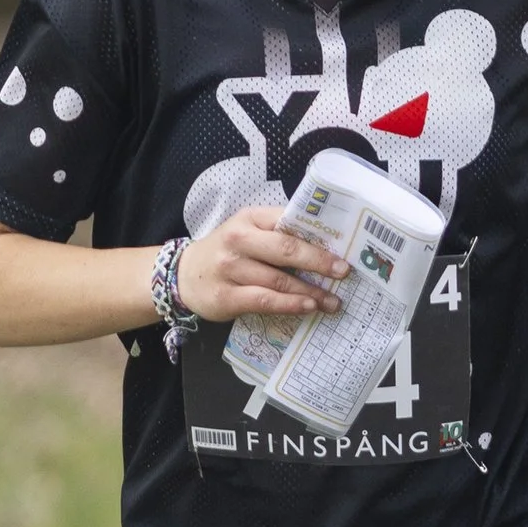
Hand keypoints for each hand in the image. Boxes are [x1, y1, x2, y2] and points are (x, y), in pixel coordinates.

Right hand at [176, 203, 349, 322]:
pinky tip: (307, 307)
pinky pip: (264, 300)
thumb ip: (277, 233)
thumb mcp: (247, 231)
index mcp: (249, 218)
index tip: (343, 245)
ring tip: (332, 300)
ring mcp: (230, 269)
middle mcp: (238, 241)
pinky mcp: (226, 296)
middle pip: (286, 250)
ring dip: (310, 291)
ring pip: (278, 279)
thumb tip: (324, 244)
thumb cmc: (227, 252)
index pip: (288, 222)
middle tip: (343, 272)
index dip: (317, 235)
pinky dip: (289, 304)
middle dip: (319, 261)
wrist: (184, 275)